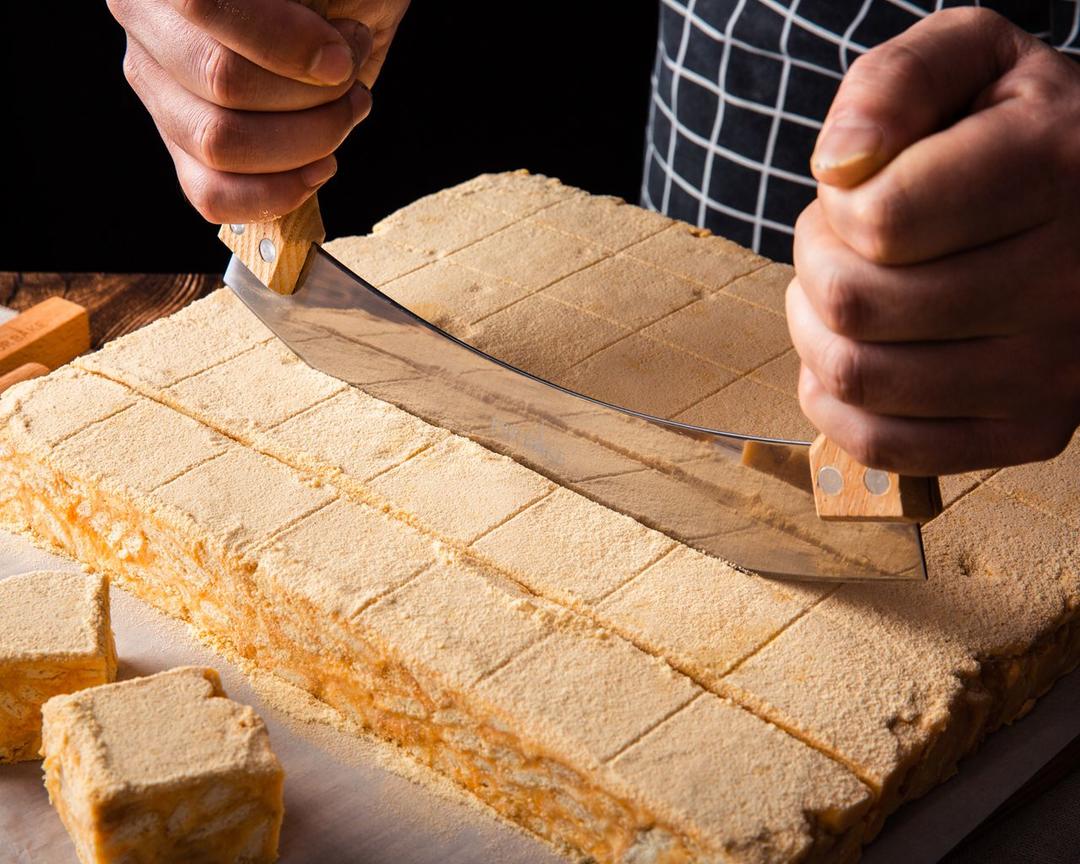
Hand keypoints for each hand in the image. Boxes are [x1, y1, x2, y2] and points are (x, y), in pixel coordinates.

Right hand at [107, 0, 409, 222]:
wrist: (335, 17)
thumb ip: (309, 2)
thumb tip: (324, 61)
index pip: (203, 4)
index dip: (283, 42)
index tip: (341, 59)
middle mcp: (145, 22)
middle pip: (221, 80)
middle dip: (311, 95)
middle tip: (351, 83)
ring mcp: (158, 89)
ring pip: (219, 143)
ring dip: (306, 141)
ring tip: (345, 114)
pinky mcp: (182, 147)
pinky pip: (212, 194)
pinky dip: (275, 194)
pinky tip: (318, 168)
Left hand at [788, 8, 1079, 475]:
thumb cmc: (1017, 134)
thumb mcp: (971, 62)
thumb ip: (894, 82)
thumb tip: (839, 165)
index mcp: (1055, 170)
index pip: (878, 221)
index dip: (836, 205)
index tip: (859, 190)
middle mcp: (1069, 280)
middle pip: (854, 305)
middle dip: (816, 264)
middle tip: (841, 244)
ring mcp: (1056, 370)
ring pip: (858, 376)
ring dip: (815, 331)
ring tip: (848, 292)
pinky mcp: (1031, 431)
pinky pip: (884, 444)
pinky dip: (835, 403)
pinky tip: (852, 356)